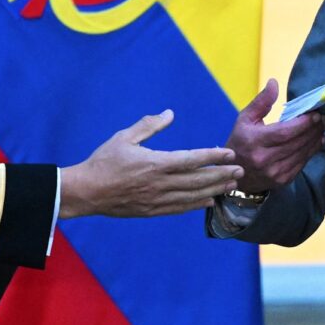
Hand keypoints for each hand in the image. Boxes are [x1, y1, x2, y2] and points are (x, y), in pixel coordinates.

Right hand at [59, 109, 242, 218]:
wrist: (84, 192)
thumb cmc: (103, 162)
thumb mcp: (124, 138)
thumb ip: (149, 125)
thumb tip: (170, 113)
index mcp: (155, 163)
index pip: (192, 160)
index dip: (213, 157)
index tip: (230, 154)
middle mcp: (159, 183)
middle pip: (198, 180)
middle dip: (222, 175)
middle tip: (241, 171)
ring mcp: (156, 199)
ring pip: (192, 196)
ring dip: (214, 190)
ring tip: (232, 185)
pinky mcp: (151, 211)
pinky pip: (179, 208)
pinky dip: (196, 205)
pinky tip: (209, 202)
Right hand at [226, 78, 324, 192]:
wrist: (235, 174)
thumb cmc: (240, 141)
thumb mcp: (245, 119)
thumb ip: (261, 101)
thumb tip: (274, 82)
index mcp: (253, 141)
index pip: (284, 132)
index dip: (303, 124)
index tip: (315, 114)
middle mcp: (263, 159)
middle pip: (296, 143)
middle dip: (313, 129)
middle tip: (324, 118)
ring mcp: (274, 172)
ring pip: (302, 154)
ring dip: (315, 139)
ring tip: (322, 127)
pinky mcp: (282, 180)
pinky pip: (302, 164)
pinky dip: (311, 151)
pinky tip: (317, 140)